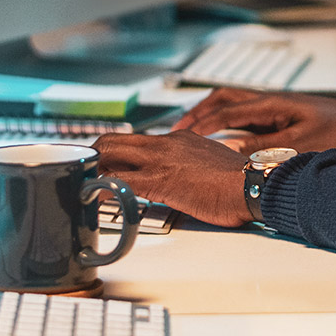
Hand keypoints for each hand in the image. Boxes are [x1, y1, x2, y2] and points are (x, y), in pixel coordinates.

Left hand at [93, 130, 251, 227]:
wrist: (254, 184)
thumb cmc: (241, 183)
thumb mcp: (212, 167)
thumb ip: (191, 168)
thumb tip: (182, 182)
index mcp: (181, 138)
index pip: (138, 140)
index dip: (117, 153)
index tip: (106, 164)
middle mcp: (167, 143)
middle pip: (114, 140)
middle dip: (93, 154)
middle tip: (82, 171)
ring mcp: (161, 160)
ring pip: (110, 154)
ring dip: (91, 168)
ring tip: (80, 182)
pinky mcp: (159, 181)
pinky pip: (120, 182)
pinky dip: (101, 188)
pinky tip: (93, 196)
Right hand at [173, 87, 335, 154]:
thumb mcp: (299, 145)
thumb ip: (264, 148)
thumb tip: (231, 151)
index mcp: (271, 104)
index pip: (226, 111)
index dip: (202, 124)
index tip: (183, 135)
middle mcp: (269, 99)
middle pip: (222, 98)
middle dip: (197, 112)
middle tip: (178, 128)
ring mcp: (272, 103)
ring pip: (231, 100)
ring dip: (209, 111)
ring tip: (191, 127)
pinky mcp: (278, 112)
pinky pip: (242, 109)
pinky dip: (224, 116)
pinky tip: (220, 131)